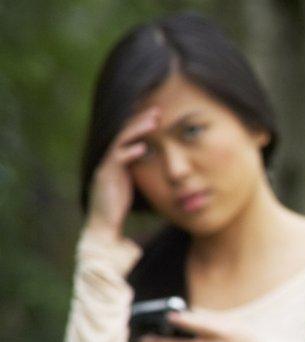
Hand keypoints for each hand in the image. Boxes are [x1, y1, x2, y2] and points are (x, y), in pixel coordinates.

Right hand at [85, 108, 158, 239]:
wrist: (103, 229)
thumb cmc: (119, 212)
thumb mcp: (133, 188)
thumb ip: (142, 176)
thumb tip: (163, 172)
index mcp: (117, 163)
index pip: (129, 137)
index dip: (142, 126)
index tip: (159, 116)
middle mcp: (109, 161)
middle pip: (124, 133)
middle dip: (140, 121)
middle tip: (158, 110)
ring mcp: (106, 167)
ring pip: (121, 141)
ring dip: (137, 130)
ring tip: (153, 121)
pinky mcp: (105, 177)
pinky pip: (117, 160)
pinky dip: (130, 152)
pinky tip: (143, 148)